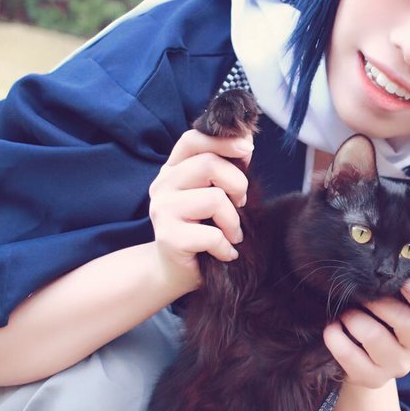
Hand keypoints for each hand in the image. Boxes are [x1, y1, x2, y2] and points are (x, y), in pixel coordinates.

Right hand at [147, 128, 252, 295]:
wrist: (175, 271)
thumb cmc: (201, 229)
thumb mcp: (214, 193)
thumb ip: (225, 168)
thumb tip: (246, 143)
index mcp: (173, 169)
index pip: (193, 139)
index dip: (223, 141)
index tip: (248, 149)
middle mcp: (163, 184)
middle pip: (209, 164)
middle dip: (238, 184)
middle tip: (241, 204)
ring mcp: (162, 210)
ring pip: (214, 198)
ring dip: (233, 221)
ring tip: (232, 234)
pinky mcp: (168, 237)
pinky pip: (212, 234)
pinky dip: (226, 246)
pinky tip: (225, 253)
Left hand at [322, 279, 409, 388]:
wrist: (367, 360)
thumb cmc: (386, 321)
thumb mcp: (401, 306)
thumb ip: (403, 289)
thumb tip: (389, 264)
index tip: (406, 282)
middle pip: (407, 323)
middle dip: (379, 302)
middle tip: (362, 295)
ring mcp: (397, 367)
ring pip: (375, 336)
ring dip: (354, 318)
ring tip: (345, 312)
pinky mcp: (373, 379)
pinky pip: (350, 356)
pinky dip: (336, 338)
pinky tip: (332, 328)